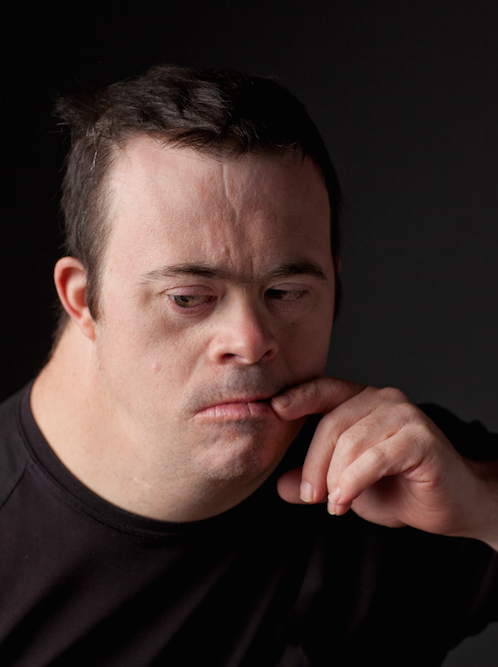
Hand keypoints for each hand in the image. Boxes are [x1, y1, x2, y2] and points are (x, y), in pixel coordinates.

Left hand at [271, 378, 497, 548]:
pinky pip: (375, 457)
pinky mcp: (421, 438)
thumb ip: (317, 481)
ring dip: (335, 478)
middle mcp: (384, 400)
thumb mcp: (347, 485)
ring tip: (334, 504)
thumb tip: (279, 486)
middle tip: (310, 495)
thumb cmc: (399, 489)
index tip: (274, 409)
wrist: (452, 507)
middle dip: (314, 463)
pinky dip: (354, 481)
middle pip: (332, 423)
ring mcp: (405, 416)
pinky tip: (346, 500)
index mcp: (364, 402)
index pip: (326, 389)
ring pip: (351, 441)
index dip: (299, 396)